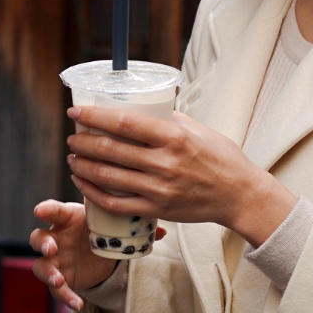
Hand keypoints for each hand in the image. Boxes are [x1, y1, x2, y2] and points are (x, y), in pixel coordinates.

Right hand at [28, 200, 136, 309]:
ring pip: (40, 265)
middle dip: (42, 242)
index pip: (53, 210)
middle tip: (52, 247)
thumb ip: (133, 228)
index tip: (40, 211)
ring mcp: (55, 259)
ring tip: (58, 280)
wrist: (100, 253)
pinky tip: (77, 303)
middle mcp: (56, 237)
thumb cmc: (101, 230)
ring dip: (48, 273)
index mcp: (68, 218)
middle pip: (38, 237)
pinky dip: (66, 297)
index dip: (45, 210)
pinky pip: (56, 290)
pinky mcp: (60, 278)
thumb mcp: (114, 227)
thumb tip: (162, 232)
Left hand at [66, 106, 295, 246]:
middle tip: (72, 136)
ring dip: (83, 166)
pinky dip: (94, 193)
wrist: (239, 195)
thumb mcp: (197, 129)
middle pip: (111, 150)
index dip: (94, 117)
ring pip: (108, 178)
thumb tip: (141, 103)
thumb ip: (168, 118)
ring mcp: (159, 189)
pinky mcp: (157, 210)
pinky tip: (83, 183)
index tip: (76, 112)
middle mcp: (165, 163)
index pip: (124, 123)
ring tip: (73, 157)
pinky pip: (116, 204)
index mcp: (174, 137)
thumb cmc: (220, 158)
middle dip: (83, 142)